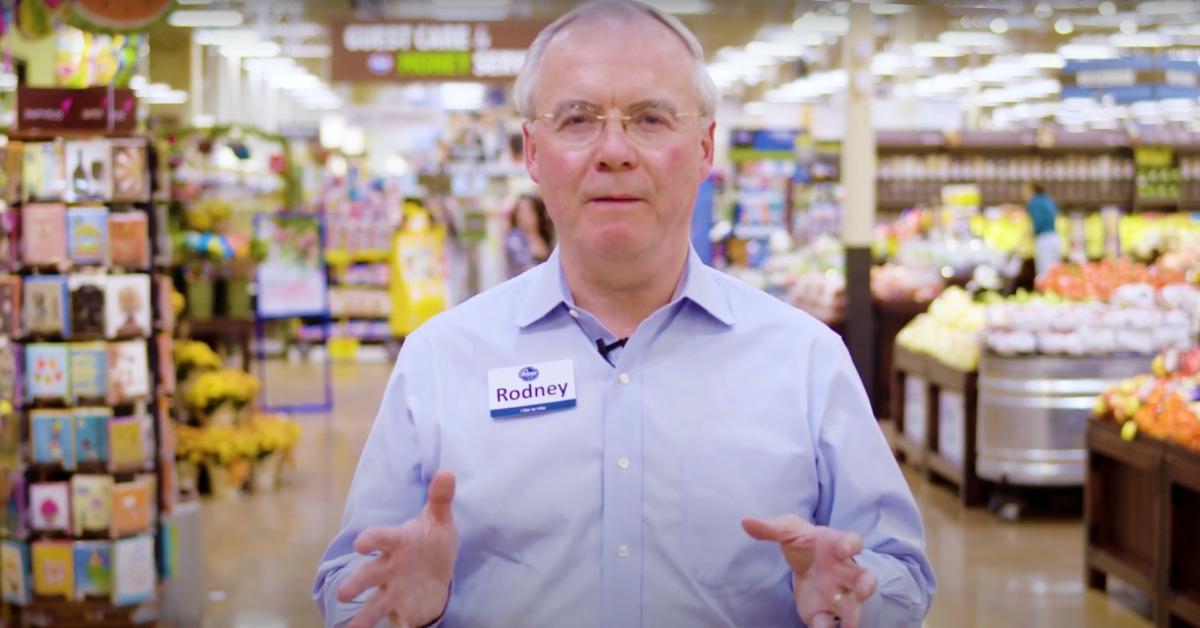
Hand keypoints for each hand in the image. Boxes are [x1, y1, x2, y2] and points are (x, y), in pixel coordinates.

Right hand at [337, 470, 458, 627]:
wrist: (436, 570)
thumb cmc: (431, 541)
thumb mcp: (439, 519)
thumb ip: (441, 499)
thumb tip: (447, 472)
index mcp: (396, 542)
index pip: (380, 538)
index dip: (371, 540)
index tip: (362, 545)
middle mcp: (388, 567)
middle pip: (368, 575)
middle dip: (355, 584)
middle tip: (343, 593)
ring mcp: (393, 590)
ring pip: (374, 604)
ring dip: (363, 616)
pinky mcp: (402, 609)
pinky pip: (397, 622)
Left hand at [742, 515, 875, 627]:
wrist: (806, 561)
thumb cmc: (805, 542)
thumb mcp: (788, 530)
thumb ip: (770, 528)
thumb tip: (745, 522)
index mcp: (838, 545)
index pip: (853, 541)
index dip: (851, 545)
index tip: (843, 550)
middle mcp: (845, 571)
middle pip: (865, 579)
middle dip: (866, 587)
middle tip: (862, 593)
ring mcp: (839, 594)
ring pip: (853, 606)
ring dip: (852, 616)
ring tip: (848, 626)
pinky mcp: (825, 611)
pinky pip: (828, 622)